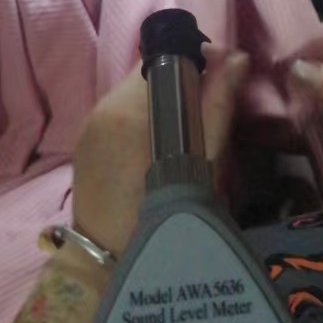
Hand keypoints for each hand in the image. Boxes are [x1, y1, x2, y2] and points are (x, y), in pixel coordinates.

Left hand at [72, 48, 248, 258]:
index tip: (222, 72)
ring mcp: (89, 125)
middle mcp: (102, 109)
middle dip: (182, 77)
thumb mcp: (201, 162)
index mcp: (128, 110)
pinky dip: (144, 116)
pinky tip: (160, 142)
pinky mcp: (85, 142)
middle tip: (212, 100)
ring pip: (135, 92)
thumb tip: (237, 59)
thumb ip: (217, 107)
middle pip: (149, 73)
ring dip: (163, 97)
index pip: (165, 58)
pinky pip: (120, 112)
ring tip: (189, 123)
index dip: (197, 58)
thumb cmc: (164, 217)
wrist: (110, 264)